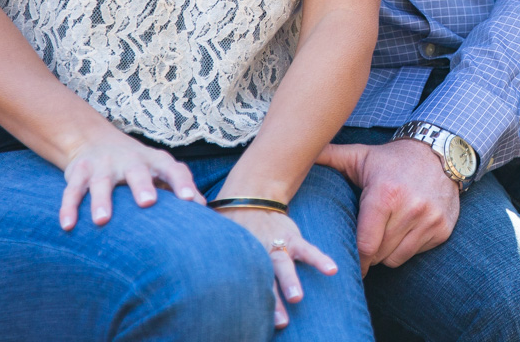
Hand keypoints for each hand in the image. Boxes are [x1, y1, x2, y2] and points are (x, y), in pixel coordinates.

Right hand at [58, 127, 203, 229]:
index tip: (191, 201)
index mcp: (154, 161)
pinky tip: (68, 226)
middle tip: (148, 202)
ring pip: (101, 182)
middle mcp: (129, 160)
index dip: (183, 184)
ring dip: (102, 201)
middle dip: (142, 186)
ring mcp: (103, 165)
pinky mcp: (79, 172)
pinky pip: (72, 190)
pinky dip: (68, 208)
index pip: (173, 169)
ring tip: (102, 221)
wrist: (93, 138)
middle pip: (137, 172)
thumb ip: (178, 187)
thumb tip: (204, 209)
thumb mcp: (158, 169)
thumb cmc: (136, 164)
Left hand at [216, 208, 337, 328]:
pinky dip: (319, 259)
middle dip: (270, 300)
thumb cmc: (229, 224)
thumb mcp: (214, 239)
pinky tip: (332, 270)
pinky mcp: (291, 237)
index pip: (240, 281)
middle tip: (278, 322)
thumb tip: (187, 277)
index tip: (244, 318)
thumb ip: (207, 256)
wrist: (249, 196)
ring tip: (297, 297)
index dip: (244, 299)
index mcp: (239, 257)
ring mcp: (276, 245)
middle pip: (263, 279)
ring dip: (290, 281)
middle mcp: (258, 254)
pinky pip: (307, 249)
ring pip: (283, 265)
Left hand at [315, 139, 458, 274]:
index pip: (365, 244)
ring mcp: (429, 219)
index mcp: (385, 194)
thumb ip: (328, 157)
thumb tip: (294, 150)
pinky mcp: (443, 228)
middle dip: (368, 253)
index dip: (354, 257)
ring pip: (397, 258)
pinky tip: (403, 231)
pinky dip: (407, 248)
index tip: (346, 261)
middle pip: (379, 254)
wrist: (439, 153)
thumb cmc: (391, 159)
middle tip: (364, 243)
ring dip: (386, 253)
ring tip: (382, 238)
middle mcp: (410, 208)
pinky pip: (416, 253)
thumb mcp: (360, 156)